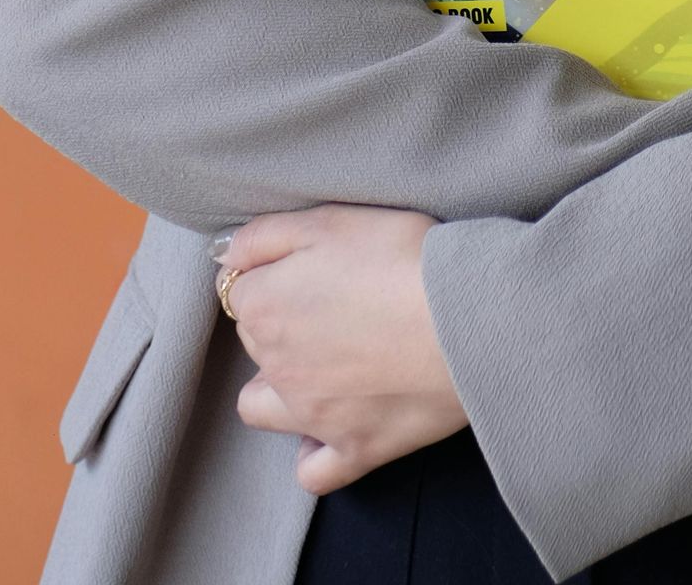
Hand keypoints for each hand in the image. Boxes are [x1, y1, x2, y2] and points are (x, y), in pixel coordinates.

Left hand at [217, 205, 467, 492]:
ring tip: (326, 364)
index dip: (278, 273)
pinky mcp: (354, 449)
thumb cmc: (402, 257)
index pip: (243, 290)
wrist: (466, 317)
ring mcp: (312, 415)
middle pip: (256, 343)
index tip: (315, 266)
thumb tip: (225, 256)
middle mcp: (276, 366)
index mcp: (265, 306)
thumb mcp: (328, 219)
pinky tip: (333, 428)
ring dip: (280, 389)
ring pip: (263, 408)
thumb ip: (263, 236)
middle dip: (282, 323)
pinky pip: (313, 472)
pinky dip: (316, 453)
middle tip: (334, 302)